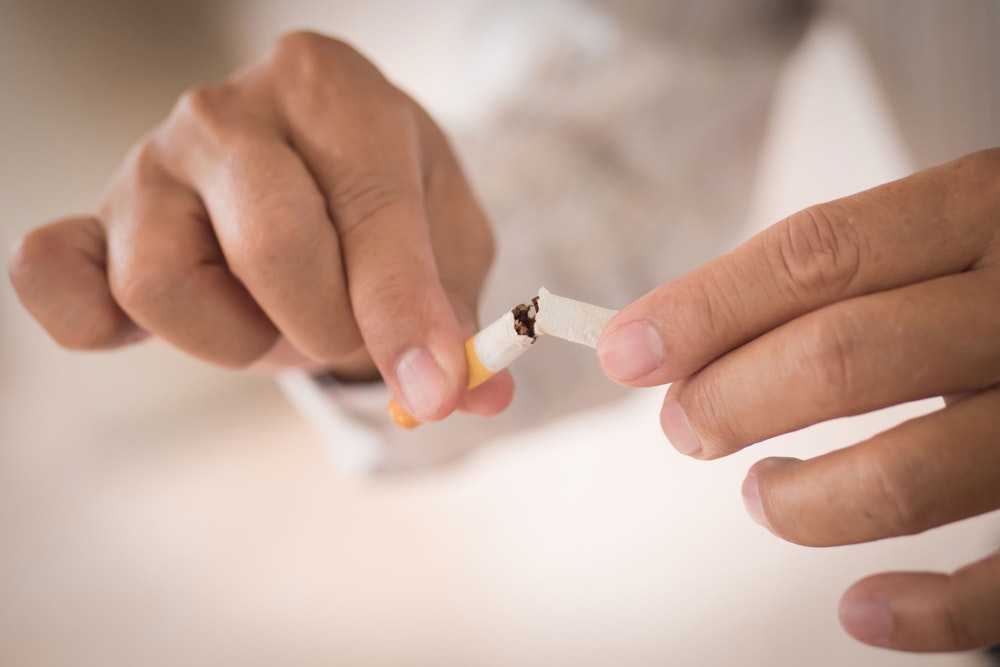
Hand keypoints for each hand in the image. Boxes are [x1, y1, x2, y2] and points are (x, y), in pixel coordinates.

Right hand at [8, 31, 511, 421]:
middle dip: (327, 325)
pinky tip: (141, 323)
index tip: (437, 387)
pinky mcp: (98, 225)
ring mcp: (150, 166)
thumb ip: (454, 313)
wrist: (315, 170)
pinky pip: (56, 276)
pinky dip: (87, 316)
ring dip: (237, 338)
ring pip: (164, 284)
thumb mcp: (447, 240)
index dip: (405, 312)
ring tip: (273, 315)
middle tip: (348, 334)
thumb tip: (472, 398)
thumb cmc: (385, 202)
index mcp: (331, 88)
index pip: (370, 210)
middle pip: (272, 246)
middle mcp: (227, 111)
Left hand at [598, 149, 999, 651]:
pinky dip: (924, 612)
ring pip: (906, 474)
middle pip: (843, 356)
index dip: (705, 308)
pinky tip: (859, 610)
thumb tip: (666, 343)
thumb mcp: (942, 234)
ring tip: (762, 495)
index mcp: (981, 212)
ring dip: (802, 503)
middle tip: (682, 426)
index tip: (625, 351)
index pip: (817, 254)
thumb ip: (829, 276)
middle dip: (732, 400)